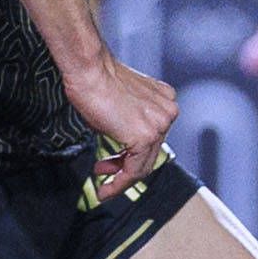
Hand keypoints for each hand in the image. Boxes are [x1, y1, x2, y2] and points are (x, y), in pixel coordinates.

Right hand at [65, 53, 178, 203]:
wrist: (89, 71)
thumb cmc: (96, 81)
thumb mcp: (120, 105)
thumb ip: (128, 124)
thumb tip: (121, 146)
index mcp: (164, 101)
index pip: (152, 138)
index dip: (131, 153)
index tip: (115, 162)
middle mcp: (167, 112)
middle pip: (150, 152)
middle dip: (124, 166)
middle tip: (103, 171)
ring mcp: (160, 125)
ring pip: (144, 164)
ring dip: (121, 177)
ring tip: (103, 182)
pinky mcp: (146, 137)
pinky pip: (135, 169)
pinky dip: (120, 182)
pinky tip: (106, 187)